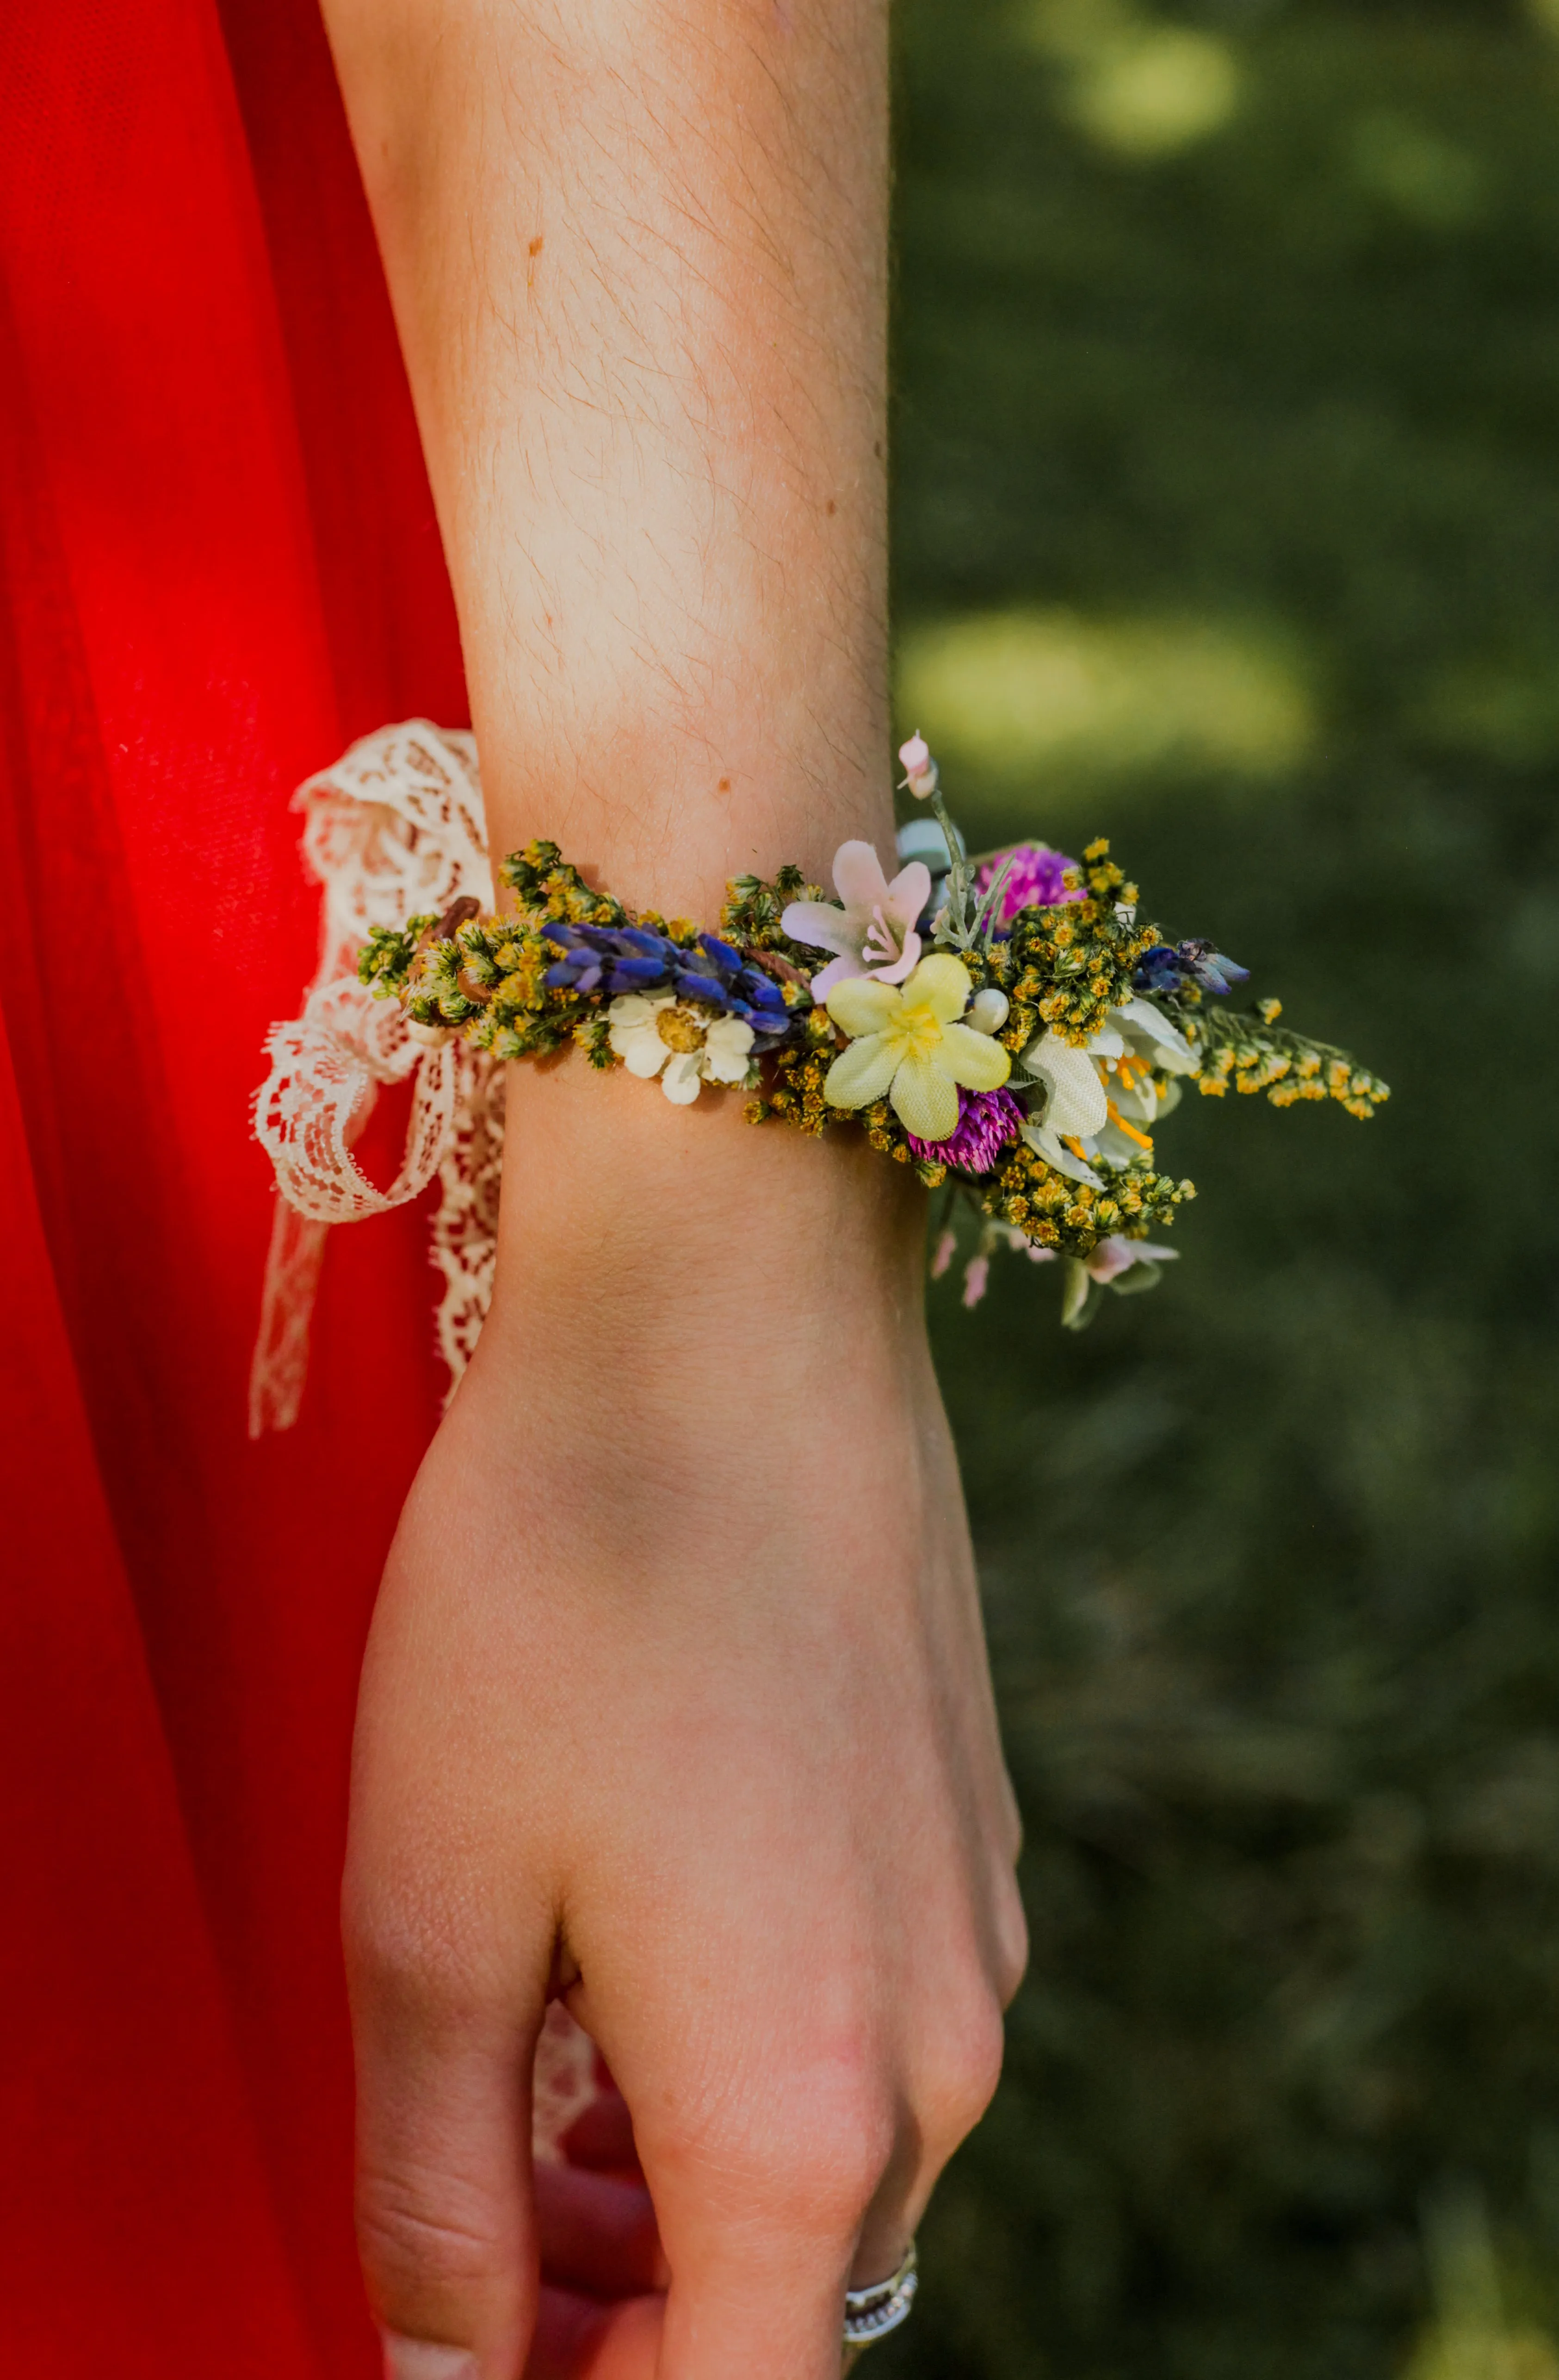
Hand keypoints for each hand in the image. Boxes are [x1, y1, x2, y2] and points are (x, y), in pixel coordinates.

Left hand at [343, 1065, 1026, 2379]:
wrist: (736, 1325)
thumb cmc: (567, 1588)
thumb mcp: (429, 1909)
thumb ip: (437, 2188)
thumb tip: (454, 2364)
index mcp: (803, 2107)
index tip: (483, 2345)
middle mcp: (937, 2047)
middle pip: (786, 2290)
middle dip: (626, 2309)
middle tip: (477, 2233)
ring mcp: (974, 1928)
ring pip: (831, 2157)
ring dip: (685, 2177)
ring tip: (542, 2086)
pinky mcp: (973, 1828)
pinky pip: (867, 2023)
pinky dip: (752, 2052)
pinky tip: (645, 1937)